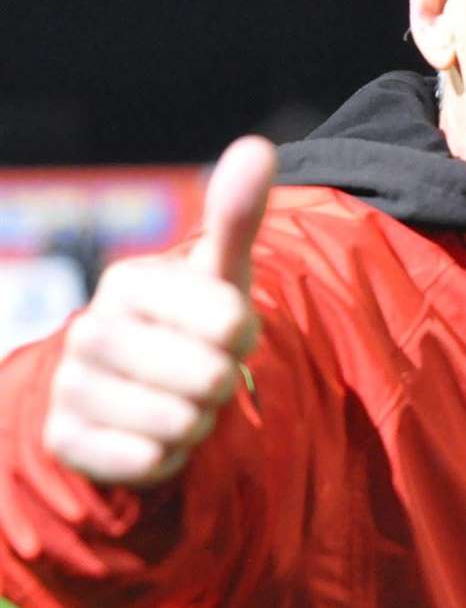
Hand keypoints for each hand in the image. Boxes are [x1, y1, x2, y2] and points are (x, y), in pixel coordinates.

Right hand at [42, 136, 276, 487]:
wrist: (142, 392)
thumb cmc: (194, 324)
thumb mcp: (223, 273)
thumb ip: (238, 215)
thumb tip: (257, 145)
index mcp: (128, 282)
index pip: (231, 324)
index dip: (245, 337)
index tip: (227, 333)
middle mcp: (88, 331)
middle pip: (209, 378)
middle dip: (222, 384)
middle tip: (202, 374)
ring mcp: (70, 387)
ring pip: (182, 423)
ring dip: (199, 421)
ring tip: (181, 402)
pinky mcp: (67, 442)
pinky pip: (151, 462)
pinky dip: (170, 457)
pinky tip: (155, 435)